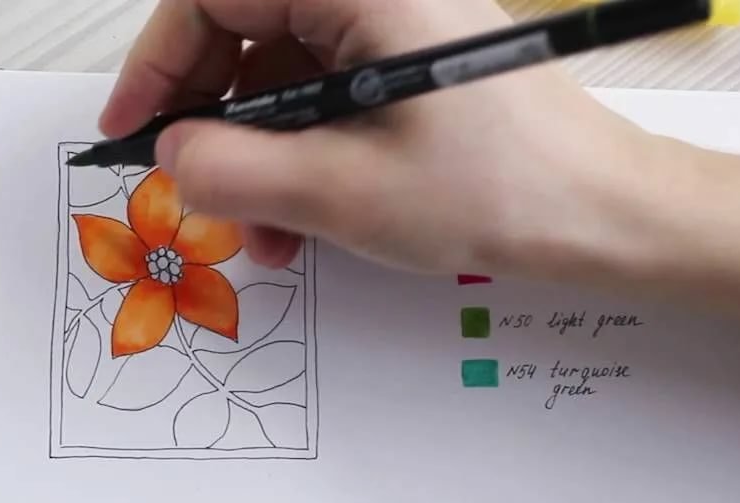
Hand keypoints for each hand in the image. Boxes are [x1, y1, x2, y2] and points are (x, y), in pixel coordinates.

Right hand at [99, 0, 654, 280]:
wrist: (604, 217)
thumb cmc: (498, 189)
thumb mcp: (340, 190)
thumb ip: (232, 169)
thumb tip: (171, 154)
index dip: (159, 62)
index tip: (135, 127)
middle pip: (242, 33)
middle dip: (213, 125)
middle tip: (200, 194)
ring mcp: (390, 30)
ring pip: (278, 78)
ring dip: (255, 159)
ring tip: (268, 236)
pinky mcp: (405, 69)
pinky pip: (321, 100)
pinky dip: (297, 159)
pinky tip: (302, 223)